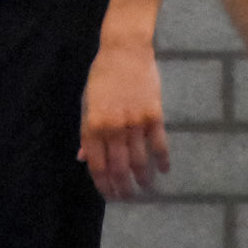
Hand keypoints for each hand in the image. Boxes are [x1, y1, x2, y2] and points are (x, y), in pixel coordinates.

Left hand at [79, 39, 170, 199]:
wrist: (125, 51)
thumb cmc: (102, 76)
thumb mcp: (87, 102)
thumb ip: (86, 132)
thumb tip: (83, 158)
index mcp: (93, 125)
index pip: (97, 165)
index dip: (103, 184)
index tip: (109, 195)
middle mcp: (113, 128)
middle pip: (118, 168)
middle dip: (123, 187)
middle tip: (128, 197)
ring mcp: (134, 123)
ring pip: (140, 161)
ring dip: (143, 179)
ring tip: (145, 188)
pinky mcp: (154, 116)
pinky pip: (159, 144)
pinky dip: (162, 160)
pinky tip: (164, 170)